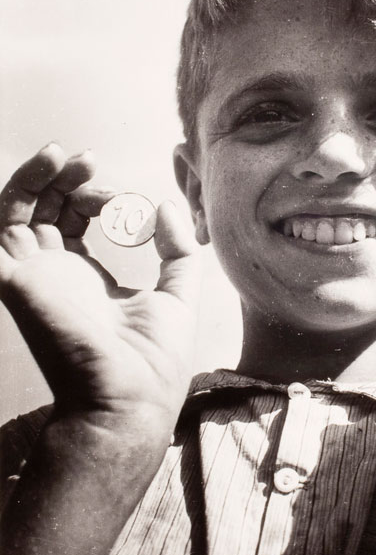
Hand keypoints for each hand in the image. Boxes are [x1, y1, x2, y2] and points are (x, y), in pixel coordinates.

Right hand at [0, 143, 200, 435]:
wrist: (132, 399)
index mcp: (88, 282)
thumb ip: (176, 250)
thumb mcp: (178, 295)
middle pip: (46, 212)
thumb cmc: (156, 360)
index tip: (127, 196)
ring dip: (41, 177)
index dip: (97, 200)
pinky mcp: (17, 277)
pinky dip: (21, 188)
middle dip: (68, 182)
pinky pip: (4, 225)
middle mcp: (55, 277)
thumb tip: (168, 206)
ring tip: (70, 156)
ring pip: (19, 211)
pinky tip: (50, 164)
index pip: (77, 226)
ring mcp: (33, 277)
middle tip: (93, 165)